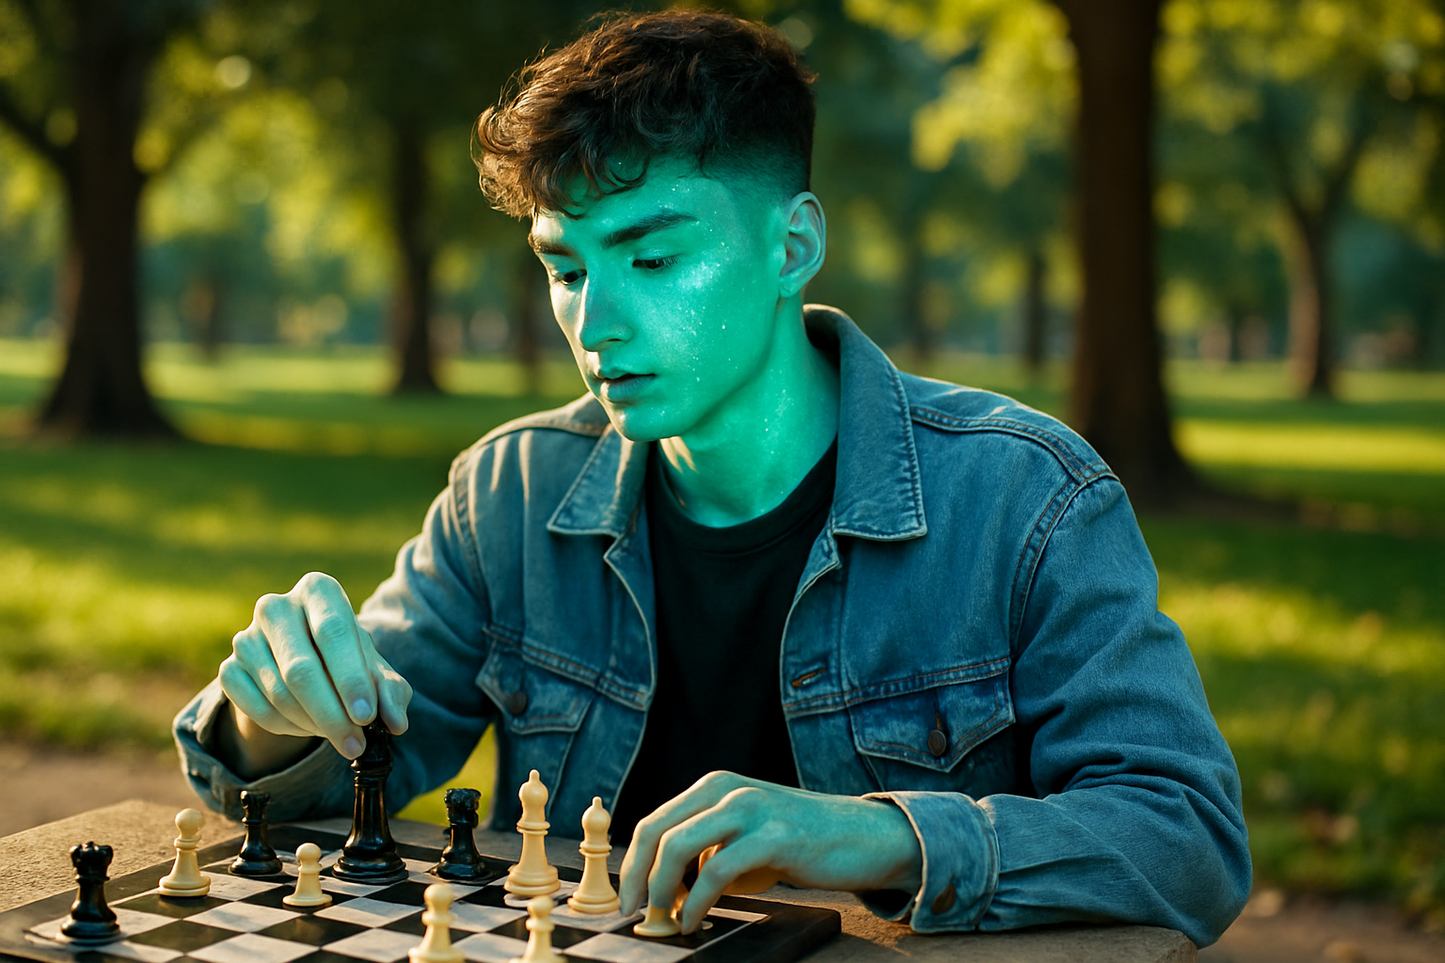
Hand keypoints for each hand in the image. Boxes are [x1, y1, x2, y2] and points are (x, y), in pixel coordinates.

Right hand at [219, 572, 411, 759]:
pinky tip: (308, 727)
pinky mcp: (229, 667)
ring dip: (312, 723)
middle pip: (301, 669)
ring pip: (278, 693)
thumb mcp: (375, 669)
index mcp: (318, 590)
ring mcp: (246, 637)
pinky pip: (255, 708)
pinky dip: (286, 727)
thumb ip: (391, 691)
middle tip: (355, 743)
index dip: (350, 677)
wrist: (303, 661)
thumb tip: (397, 722)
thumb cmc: (347, 660)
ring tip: (339, 734)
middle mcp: (276, 606)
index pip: (333, 632)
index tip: (367, 716)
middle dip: (332, 714)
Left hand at [618, 772, 922, 932]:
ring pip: (679, 845)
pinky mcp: (774, 835)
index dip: (632, 863)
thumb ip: (707, 854)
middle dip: (637, 877)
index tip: (627, 897)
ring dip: (662, 890)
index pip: (655, 821)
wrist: (864, 837)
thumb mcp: (745, 840)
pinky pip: (718, 871)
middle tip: (635, 913)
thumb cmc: (801, 843)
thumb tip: (667, 890)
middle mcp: (728, 789)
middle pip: (657, 831)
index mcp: (716, 786)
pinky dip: (697, 902)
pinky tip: (695, 920)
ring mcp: (751, 808)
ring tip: (665, 919)